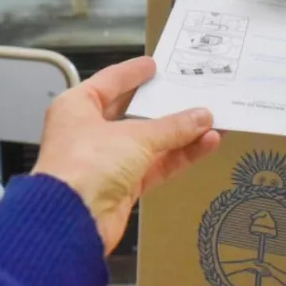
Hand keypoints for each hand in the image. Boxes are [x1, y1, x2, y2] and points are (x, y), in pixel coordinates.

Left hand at [32, 56, 221, 253]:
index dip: (133, 73)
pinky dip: (179, 156)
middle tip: (192, 91)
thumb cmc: (88, 163)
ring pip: (148, 141)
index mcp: (77, 107)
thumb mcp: (134, 136)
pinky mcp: (122, 186)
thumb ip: (172, 126)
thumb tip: (203, 116)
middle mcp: (89, 131)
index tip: (155, 65)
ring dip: (179, 133)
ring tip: (213, 120)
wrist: (73, 220)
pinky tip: (206, 144)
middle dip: (163, 106)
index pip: (109, 81)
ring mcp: (106, 160)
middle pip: (131, 112)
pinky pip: (155, 165)